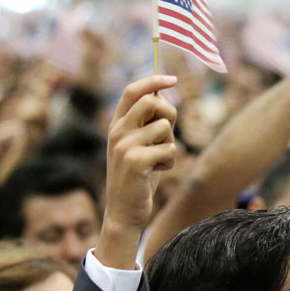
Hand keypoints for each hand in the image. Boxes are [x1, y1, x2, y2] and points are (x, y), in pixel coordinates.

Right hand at [102, 75, 177, 251]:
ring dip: (171, 145)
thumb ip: (149, 124)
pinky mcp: (136, 161)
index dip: (154, 80)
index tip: (173, 79)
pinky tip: (157, 172)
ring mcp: (125, 146)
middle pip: (152, 102)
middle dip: (170, 113)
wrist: (123, 212)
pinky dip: (170, 162)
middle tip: (168, 134)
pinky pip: (170, 149)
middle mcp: (117, 132)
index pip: (133, 91)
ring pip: (165, 127)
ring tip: (158, 161)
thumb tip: (164, 97)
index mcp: (117, 125)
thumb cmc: (138, 178)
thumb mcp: (140, 146)